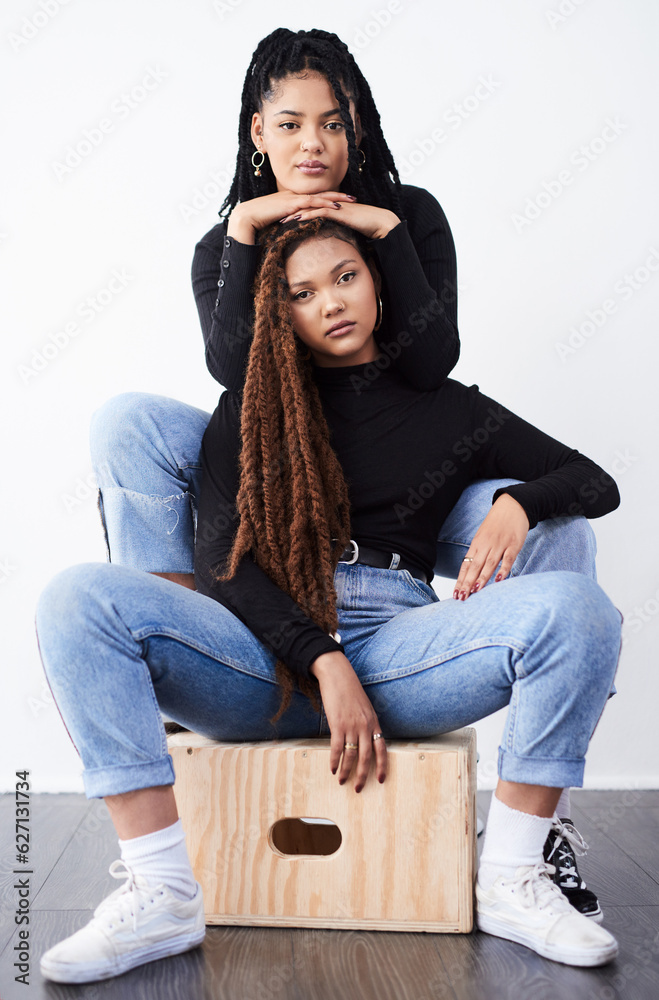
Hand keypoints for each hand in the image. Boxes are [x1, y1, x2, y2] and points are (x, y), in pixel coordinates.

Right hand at [227, 191, 358, 243]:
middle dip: (338, 195)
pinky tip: (335, 206)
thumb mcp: (276, 225)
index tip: (343, 202)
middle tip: (354, 198)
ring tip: (351, 200)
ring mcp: (292, 198)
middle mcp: (293, 196)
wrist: (245, 219)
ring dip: (336, 197)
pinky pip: (311, 202)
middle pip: (320, 194)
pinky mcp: (290, 204)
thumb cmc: (257, 225)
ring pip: (318, 196)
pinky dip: (324, 203)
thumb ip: (286, 227)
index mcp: (290, 201)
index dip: (328, 198)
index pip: (313, 198)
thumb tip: (293, 236)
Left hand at [280, 199, 399, 239]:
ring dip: (295, 213)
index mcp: (332, 207)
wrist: (380, 223)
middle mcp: (331, 204)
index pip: (310, 208)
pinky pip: (320, 212)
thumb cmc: (366, 228)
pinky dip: (308, 215)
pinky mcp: (339, 211)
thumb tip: (330, 241)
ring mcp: (335, 206)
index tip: (283, 219)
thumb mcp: (347, 229)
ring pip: (310, 207)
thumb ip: (337, 230)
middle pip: (306, 205)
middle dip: (291, 211)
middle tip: (276, 217)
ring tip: (281, 220)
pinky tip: (297, 220)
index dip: (296, 212)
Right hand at [309, 650, 386, 790]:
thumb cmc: (349, 690)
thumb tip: (365, 738)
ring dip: (346, 771)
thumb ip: (366, 722)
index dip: (383, 766)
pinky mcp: (337, 724)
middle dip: (363, 775)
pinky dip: (334, 760)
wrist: (337, 675)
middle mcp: (365, 726)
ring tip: (342, 780)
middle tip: (358, 788)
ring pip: (351, 755)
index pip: (382, 748)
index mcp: (374, 721)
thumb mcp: (364, 706)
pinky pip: (337, 748)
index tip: (381, 780)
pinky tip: (332, 768)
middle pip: (367, 757)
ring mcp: (352, 725)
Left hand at [453, 494, 529, 599]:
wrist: (513, 505)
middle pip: (475, 566)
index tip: (455, 593)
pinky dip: (503, 569)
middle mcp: (486, 545)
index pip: (466, 564)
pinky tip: (499, 580)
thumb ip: (478, 552)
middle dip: (467, 583)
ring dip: (482, 578)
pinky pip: (508, 559)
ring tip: (475, 591)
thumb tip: (470, 571)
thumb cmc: (496, 524)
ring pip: (489, 564)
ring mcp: (500, 545)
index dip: (460, 579)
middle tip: (462, 597)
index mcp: (477, 544)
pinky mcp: (514, 544)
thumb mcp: (483, 536)